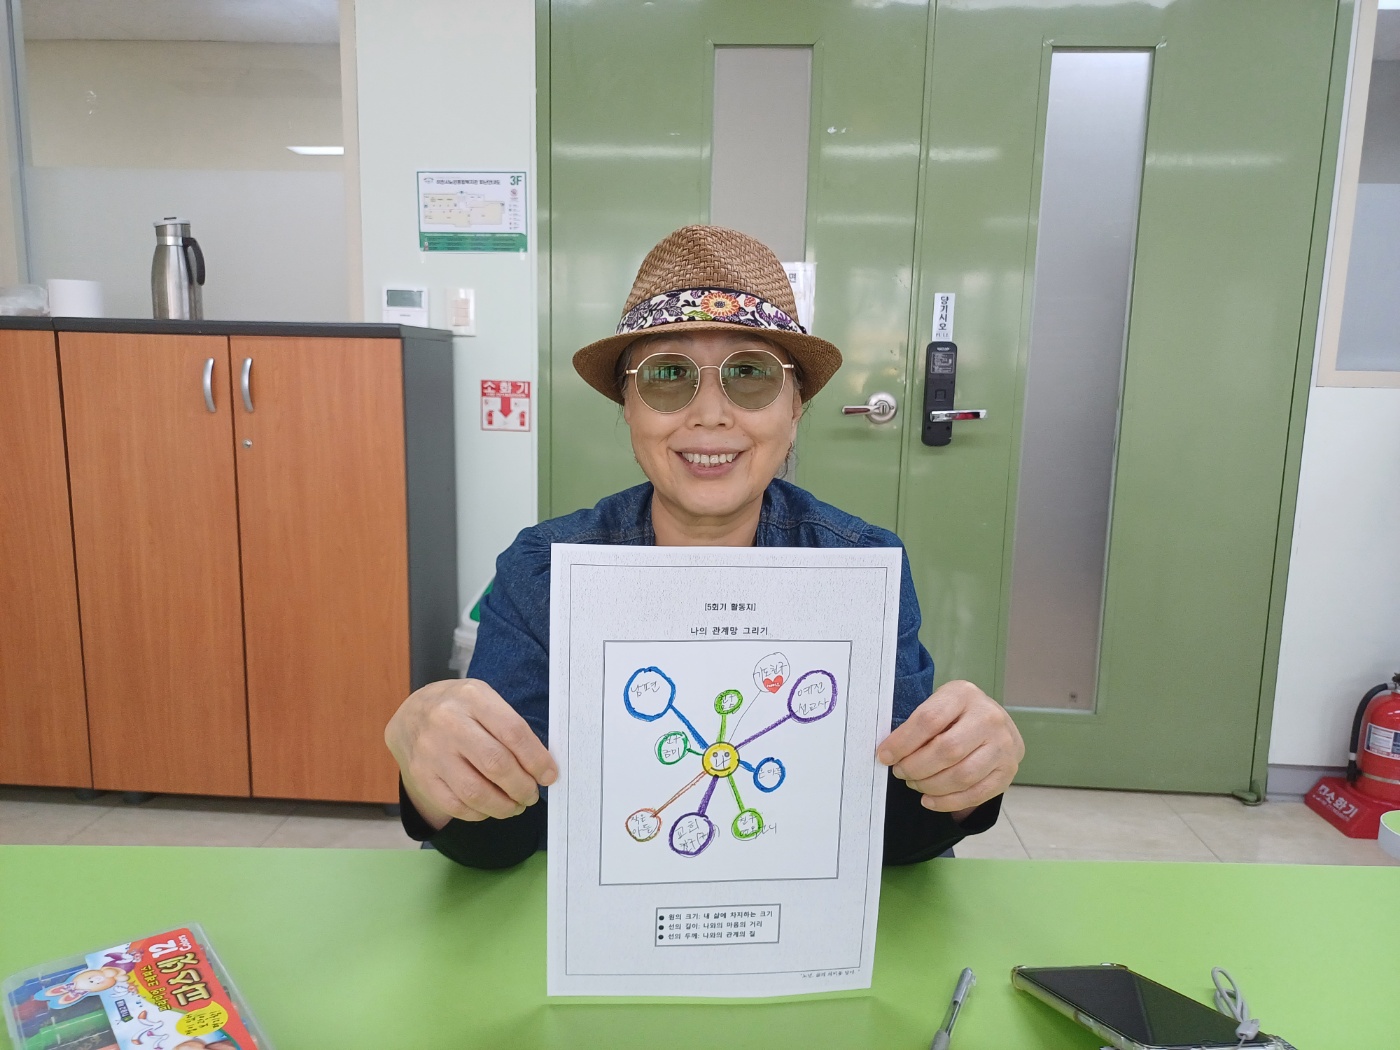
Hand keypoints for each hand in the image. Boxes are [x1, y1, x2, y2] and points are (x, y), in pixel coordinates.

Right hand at [386, 678, 557, 830]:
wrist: (411, 714)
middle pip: (496, 764)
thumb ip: (511, 727)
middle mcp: (448, 722)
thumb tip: (542, 767)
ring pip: (476, 792)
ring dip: (504, 806)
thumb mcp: (485, 699)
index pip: (513, 732)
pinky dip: (480, 813)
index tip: (549, 775)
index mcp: (472, 697)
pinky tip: (490, 808)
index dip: (536, 759)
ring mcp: (431, 751)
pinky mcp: (420, 776)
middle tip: (531, 794)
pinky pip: (456, 806)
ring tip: (515, 805)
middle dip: (522, 787)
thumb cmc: (460, 708)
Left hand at [876, 680, 1022, 817]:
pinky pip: (975, 794)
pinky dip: (947, 802)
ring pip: (961, 776)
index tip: (884, 755)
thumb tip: (889, 753)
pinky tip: (929, 799)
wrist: (993, 723)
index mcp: (965, 694)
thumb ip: (918, 724)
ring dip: (930, 785)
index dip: (903, 742)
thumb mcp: (938, 705)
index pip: (930, 719)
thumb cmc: (956, 715)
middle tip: (900, 772)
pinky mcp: (1007, 772)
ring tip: (914, 783)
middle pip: (947, 750)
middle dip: (916, 767)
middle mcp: (989, 718)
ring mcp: (1003, 746)